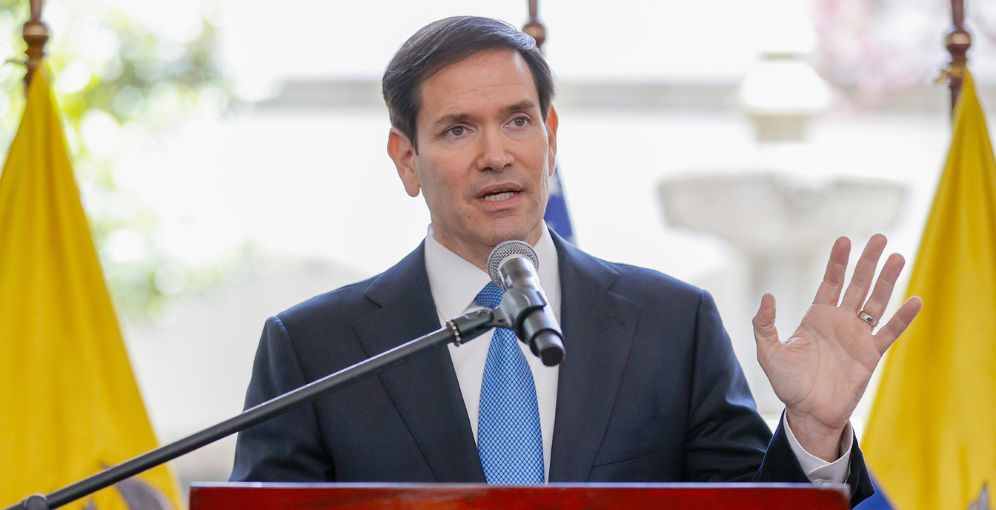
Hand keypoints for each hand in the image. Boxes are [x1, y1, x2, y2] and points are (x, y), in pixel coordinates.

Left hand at [752, 234, 921, 460]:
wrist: (808, 412)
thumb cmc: (788, 383)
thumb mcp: (768, 351)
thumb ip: (764, 324)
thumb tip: (767, 296)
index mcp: (817, 316)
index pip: (830, 282)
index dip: (838, 262)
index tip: (844, 240)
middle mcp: (840, 322)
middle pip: (858, 284)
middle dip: (868, 261)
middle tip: (880, 237)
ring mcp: (857, 336)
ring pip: (876, 302)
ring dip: (887, 280)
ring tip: (898, 257)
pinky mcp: (870, 355)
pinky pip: (889, 332)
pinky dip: (902, 317)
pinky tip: (914, 299)